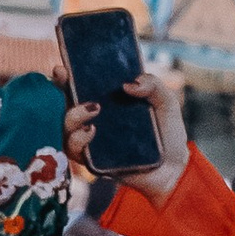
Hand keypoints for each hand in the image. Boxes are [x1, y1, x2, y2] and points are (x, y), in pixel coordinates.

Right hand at [63, 64, 188, 201]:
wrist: (175, 166)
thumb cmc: (167, 132)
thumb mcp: (165, 102)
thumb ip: (153, 85)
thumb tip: (128, 84)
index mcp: (105, 101)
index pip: (78, 86)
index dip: (64, 77)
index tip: (62, 69)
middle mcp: (93, 119)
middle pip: (63, 104)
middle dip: (59, 91)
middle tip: (67, 80)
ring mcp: (91, 140)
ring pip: (64, 127)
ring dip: (71, 115)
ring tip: (93, 108)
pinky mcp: (92, 161)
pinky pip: (74, 150)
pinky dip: (78, 138)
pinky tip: (92, 131)